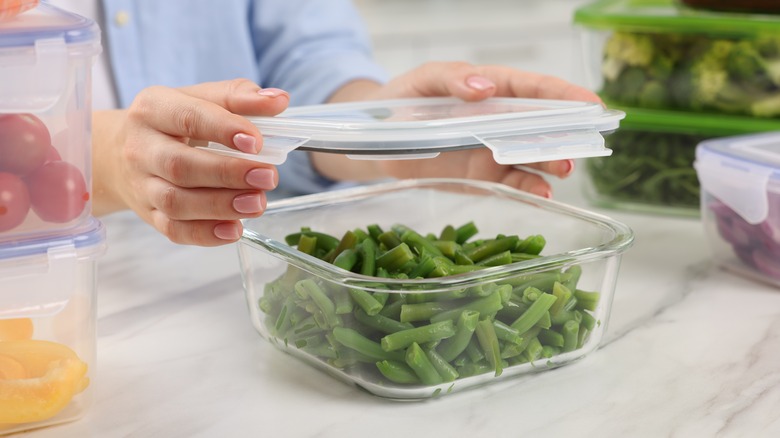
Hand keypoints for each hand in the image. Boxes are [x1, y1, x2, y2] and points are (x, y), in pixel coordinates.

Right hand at [92, 79, 289, 245]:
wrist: (120, 153)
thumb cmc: (173, 123)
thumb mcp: (200, 99)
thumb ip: (239, 97)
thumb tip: (279, 100)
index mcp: (153, 109)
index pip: (189, 117)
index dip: (224, 129)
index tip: (257, 141)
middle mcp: (141, 148)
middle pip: (180, 166)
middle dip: (228, 174)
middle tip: (268, 177)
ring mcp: (142, 185)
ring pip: (176, 202)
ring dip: (221, 206)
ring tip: (258, 203)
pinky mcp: (149, 214)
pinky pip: (174, 230)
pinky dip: (206, 234)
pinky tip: (234, 229)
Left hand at [318, 62, 601, 196]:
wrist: (378, 136)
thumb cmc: (404, 98)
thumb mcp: (424, 79)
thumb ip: (452, 80)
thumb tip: (484, 88)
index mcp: (492, 89)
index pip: (535, 89)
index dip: (565, 94)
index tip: (592, 102)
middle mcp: (501, 120)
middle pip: (543, 125)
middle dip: (567, 131)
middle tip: (585, 140)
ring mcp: (495, 149)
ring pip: (534, 155)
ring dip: (553, 161)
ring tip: (566, 167)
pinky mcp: (484, 174)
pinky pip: (513, 182)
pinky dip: (530, 188)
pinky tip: (544, 193)